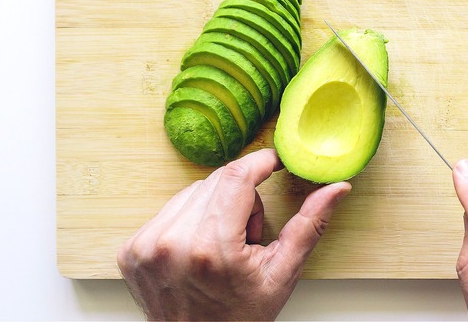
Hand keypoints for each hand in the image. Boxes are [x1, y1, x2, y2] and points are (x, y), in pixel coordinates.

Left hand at [117, 148, 350, 320]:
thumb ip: (309, 226)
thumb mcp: (282, 275)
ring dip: (214, 206)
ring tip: (222, 246)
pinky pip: (169, 208)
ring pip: (193, 190)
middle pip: (217, 180)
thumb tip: (337, 188)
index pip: (237, 176)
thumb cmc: (240, 317)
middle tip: (247, 234)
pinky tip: (199, 249)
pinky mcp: (130, 248)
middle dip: (241, 196)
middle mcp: (172, 242)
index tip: (275, 162)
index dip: (261, 162)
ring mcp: (146, 245)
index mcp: (212, 248)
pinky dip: (190, 219)